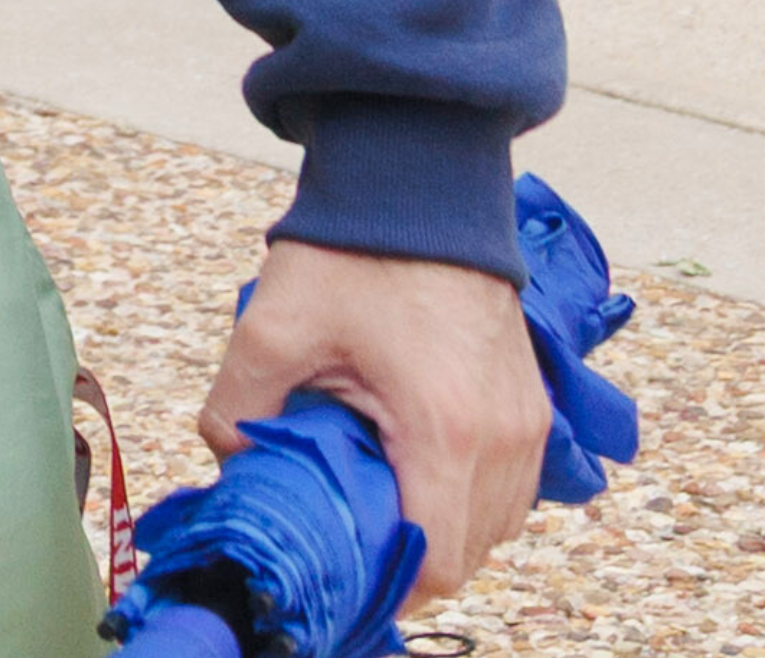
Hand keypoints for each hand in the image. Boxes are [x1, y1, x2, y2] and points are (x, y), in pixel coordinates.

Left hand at [199, 239, 546, 597]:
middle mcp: (505, 437)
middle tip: (347, 531)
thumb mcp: (273, 328)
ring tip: (378, 497)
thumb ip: (238, 410)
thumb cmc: (355, 250)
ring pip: (495, 529)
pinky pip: (511, 489)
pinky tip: (416, 470)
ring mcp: (528, 422)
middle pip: (466, 556)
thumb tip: (232, 463)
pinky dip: (469, 499)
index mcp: (445, 429)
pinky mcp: (531, 405)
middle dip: (405, 558)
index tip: (335, 564)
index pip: (432, 562)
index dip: (381, 582)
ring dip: (440, 530)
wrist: (420, 182)